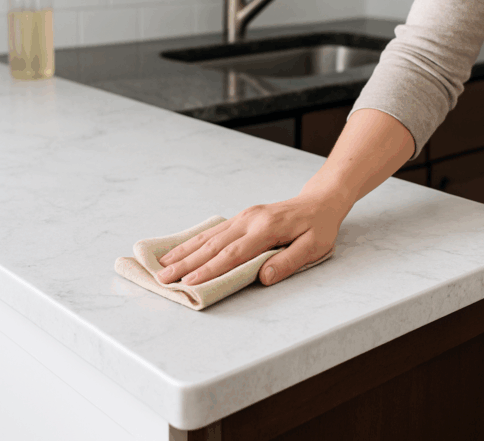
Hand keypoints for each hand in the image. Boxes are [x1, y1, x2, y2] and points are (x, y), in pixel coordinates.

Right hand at [157, 189, 352, 286]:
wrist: (319, 201)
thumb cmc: (318, 227)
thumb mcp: (314, 247)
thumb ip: (288, 262)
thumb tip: (264, 277)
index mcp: (266, 229)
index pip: (233, 254)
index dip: (209, 270)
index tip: (189, 283)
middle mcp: (250, 220)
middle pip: (213, 245)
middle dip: (187, 264)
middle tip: (164, 278)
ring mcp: (243, 217)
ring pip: (208, 237)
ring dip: (184, 252)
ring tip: (163, 265)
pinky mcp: (241, 217)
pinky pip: (213, 231)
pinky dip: (194, 242)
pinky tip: (180, 251)